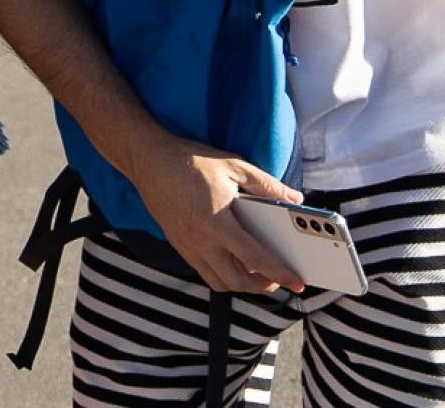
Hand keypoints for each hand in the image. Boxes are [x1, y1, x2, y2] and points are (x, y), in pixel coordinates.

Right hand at [129, 134, 305, 293]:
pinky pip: (203, 271)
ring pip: (218, 281)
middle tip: (277, 279)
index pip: (256, 258)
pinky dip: (221, 274)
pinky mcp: (177, 243)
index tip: (297, 283)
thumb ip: (267, 185)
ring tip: (256, 273)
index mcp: (217, 222)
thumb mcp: (234, 165)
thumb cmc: (189, 160)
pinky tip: (231, 260)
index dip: (280, 274)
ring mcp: (186, 245)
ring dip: (240, 284)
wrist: (147, 158)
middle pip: (237, 280)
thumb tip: (294, 198)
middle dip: (262, 286)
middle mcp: (200, 240)